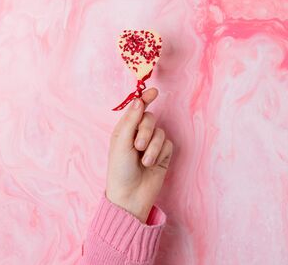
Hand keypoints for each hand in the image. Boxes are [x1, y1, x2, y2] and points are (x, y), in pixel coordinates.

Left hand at [106, 88, 172, 222]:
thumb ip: (131, 121)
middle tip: (138, 146)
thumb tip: (139, 101)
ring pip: (160, 132)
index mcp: (125, 130)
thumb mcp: (121, 143)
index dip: (145, 99)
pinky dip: (160, 153)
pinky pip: (167, 144)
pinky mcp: (163, 154)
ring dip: (152, 147)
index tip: (154, 92)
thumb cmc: (120, 170)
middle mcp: (138, 134)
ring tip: (144, 161)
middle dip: (146, 131)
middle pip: (150, 119)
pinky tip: (152, 164)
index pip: (137, 109)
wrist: (131, 196)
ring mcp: (152, 144)